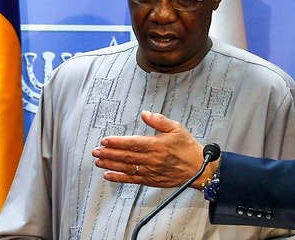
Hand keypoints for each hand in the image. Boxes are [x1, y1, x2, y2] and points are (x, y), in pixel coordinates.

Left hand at [92, 111, 215, 187]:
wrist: (198, 168)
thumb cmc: (187, 147)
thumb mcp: (176, 128)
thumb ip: (159, 121)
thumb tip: (145, 114)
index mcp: (157, 145)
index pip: (132, 143)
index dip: (117, 142)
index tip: (105, 140)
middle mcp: (152, 159)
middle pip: (126, 156)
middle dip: (109, 153)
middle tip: (96, 151)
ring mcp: (150, 171)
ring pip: (126, 168)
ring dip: (110, 164)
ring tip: (98, 161)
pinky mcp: (151, 180)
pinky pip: (132, 179)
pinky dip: (119, 178)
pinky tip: (109, 175)